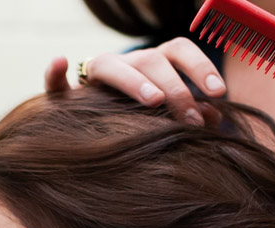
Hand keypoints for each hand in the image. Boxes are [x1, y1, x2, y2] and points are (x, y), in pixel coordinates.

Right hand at [44, 38, 226, 125]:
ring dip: (133, 81)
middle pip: (152, 59)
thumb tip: (213, 118)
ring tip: (153, 101)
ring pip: (111, 65)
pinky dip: (55, 72)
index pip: (180, 51)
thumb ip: (190, 112)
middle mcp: (127, 63)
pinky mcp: (64, 96)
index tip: (219, 93)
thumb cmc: (142, 121)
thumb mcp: (169, 116)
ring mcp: (96, 76)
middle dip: (175, 88)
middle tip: (190, 121)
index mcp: (154, 64)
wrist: (96, 130)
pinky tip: (59, 63)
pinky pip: (55, 83)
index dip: (200, 67)